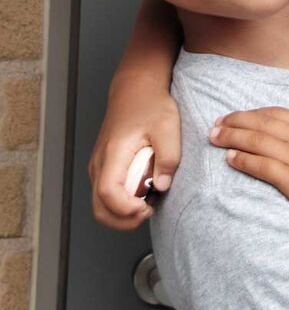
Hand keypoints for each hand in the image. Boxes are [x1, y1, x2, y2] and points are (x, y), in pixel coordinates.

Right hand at [89, 76, 180, 229]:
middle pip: (99, 208)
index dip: (126, 210)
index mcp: (114, 153)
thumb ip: (168, 157)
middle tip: (149, 212)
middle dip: (123, 220)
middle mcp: (100, 162)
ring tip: (150, 201)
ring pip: (101, 203)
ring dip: (123, 212)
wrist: (136, 89)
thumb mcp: (168, 127)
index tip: (148, 208)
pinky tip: (144, 193)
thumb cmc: (152, 105)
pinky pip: (106, 193)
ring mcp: (99, 165)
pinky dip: (122, 202)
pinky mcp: (104, 166)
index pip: (108, 193)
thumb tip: (162, 186)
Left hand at [210, 107, 288, 249]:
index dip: (252, 113)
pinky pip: (262, 165)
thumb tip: (284, 141)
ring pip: (259, 141)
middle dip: (236, 122)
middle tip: (216, 125)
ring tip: (215, 139)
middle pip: (264, 123)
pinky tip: (230, 159)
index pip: (277, 113)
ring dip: (233, 138)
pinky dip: (243, 160)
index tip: (235, 116)